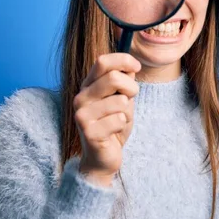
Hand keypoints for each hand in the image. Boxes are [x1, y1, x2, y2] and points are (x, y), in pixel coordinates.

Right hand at [74, 53, 140, 186]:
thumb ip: (123, 82)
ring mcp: (82, 114)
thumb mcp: (121, 99)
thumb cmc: (113, 125)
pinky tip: (114, 133)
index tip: (137, 67)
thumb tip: (131, 65)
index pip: (102, 61)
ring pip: (120, 101)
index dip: (123, 60)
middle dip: (131, 88)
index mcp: (88, 86)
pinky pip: (119, 119)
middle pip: (114, 78)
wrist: (102, 158)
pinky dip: (123, 125)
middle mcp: (81, 97)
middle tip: (131, 100)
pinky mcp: (89, 131)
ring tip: (119, 121)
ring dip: (128, 112)